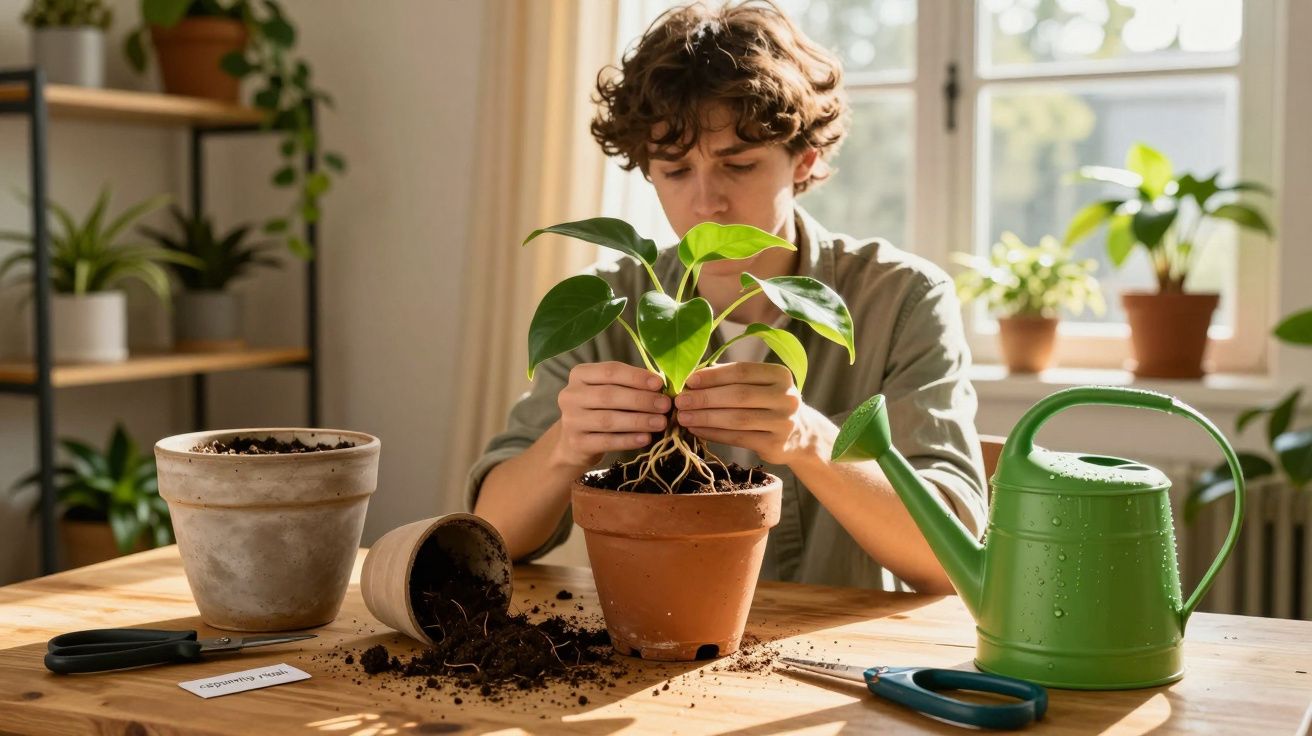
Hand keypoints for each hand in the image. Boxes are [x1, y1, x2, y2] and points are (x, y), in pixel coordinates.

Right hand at [551, 361, 669, 468]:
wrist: (574, 443)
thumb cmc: (599, 410)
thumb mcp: (608, 391)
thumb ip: (629, 385)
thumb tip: (659, 385)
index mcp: (580, 375)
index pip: (610, 371)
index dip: (636, 377)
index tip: (659, 384)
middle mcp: (570, 395)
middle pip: (609, 395)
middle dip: (641, 400)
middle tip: (665, 405)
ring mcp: (570, 420)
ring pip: (608, 420)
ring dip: (638, 421)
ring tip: (660, 422)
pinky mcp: (576, 443)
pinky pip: (606, 441)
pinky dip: (628, 440)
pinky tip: (645, 438)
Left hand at [674, 362, 832, 465]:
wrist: (800, 435)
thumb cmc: (768, 403)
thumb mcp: (759, 385)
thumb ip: (731, 378)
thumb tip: (693, 377)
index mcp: (780, 375)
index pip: (742, 371)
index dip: (713, 376)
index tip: (689, 381)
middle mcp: (786, 397)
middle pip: (738, 395)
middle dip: (705, 398)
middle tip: (680, 401)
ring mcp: (783, 422)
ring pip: (737, 419)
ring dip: (706, 418)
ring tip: (683, 417)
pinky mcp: (776, 445)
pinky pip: (738, 438)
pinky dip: (714, 434)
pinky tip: (697, 431)